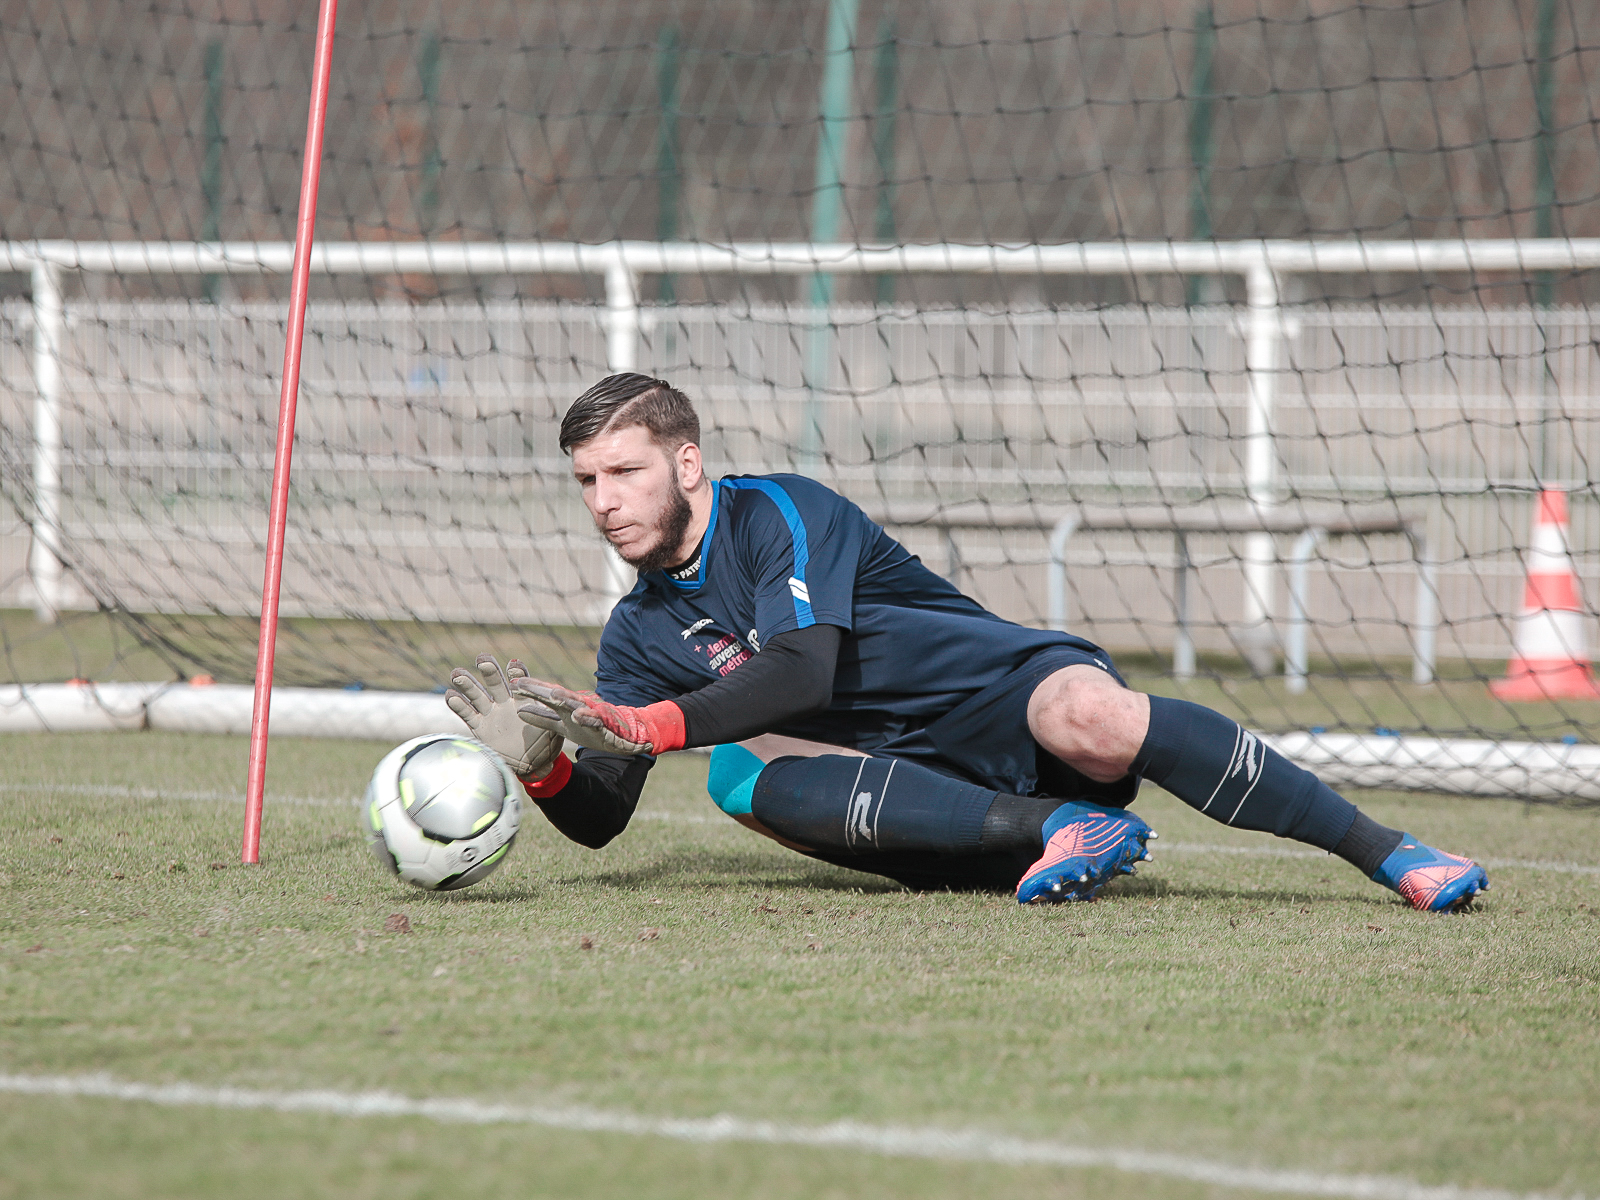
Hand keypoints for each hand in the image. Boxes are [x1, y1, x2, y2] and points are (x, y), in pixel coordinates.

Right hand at [445, 655, 562, 779]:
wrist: (532, 764)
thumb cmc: (546, 744)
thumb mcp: (553, 731)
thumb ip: (549, 719)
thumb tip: (553, 707)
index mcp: (525, 700)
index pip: (521, 682)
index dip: (517, 674)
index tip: (513, 665)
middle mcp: (506, 702)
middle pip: (496, 683)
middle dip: (489, 671)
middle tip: (483, 659)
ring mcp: (492, 713)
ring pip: (478, 695)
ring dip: (468, 684)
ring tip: (457, 673)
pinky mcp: (480, 727)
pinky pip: (468, 714)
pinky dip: (459, 705)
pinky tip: (450, 695)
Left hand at [512, 679, 682, 755]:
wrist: (625, 736)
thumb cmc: (591, 729)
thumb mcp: (562, 726)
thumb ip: (543, 719)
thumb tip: (519, 711)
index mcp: (567, 706)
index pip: (546, 695)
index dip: (531, 690)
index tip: (513, 683)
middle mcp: (579, 705)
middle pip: (558, 695)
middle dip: (541, 689)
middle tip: (523, 684)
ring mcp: (593, 713)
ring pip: (578, 704)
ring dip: (565, 698)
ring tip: (552, 693)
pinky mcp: (606, 724)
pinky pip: (597, 720)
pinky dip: (589, 717)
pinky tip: (580, 716)